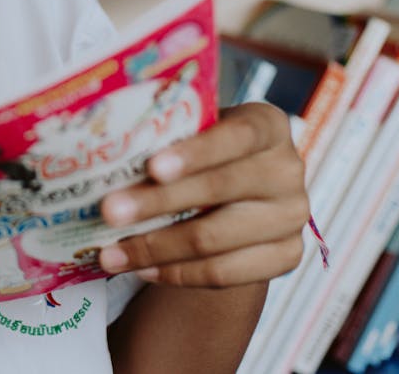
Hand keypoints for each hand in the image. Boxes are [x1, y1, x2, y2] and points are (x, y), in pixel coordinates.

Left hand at [97, 103, 309, 286]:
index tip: (151, 167)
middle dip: (156, 202)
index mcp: (268, 125)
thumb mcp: (191, 130)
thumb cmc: (200, 149)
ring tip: (110, 253)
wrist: (233, 190)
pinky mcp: (287, 257)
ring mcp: (292, 217)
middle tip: (108, 211)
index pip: (237, 136)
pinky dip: (177, 273)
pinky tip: (142, 269)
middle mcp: (288, 169)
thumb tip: (106, 152)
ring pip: (214, 239)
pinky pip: (224, 274)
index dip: (195, 152)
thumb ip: (166, 134)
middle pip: (218, 190)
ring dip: (155, 247)